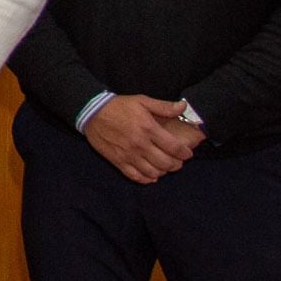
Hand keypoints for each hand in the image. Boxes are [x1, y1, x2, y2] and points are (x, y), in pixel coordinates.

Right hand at [84, 95, 204, 183]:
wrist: (93, 113)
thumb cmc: (119, 106)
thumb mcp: (142, 101)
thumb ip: (164, 106)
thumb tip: (183, 107)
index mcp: (148, 129)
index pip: (173, 147)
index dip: (184, 153)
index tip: (187, 153)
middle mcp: (140, 145)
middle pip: (165, 163)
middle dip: (176, 164)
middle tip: (178, 161)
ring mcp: (129, 155)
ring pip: (152, 172)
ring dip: (163, 172)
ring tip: (165, 167)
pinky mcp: (118, 162)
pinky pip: (135, 176)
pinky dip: (146, 179)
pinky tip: (151, 176)